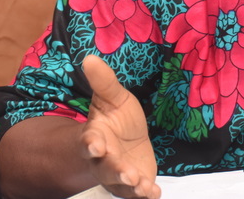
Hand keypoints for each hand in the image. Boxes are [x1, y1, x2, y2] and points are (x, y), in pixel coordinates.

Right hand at [81, 55, 161, 198]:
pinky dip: (145, 194)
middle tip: (125, 172)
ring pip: (121, 184)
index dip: (91, 143)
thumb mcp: (114, 98)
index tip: (94, 143)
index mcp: (96, 137)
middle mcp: (104, 160)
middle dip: (114, 170)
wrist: (128, 140)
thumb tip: (89, 57)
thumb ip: (104, 82)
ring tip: (140, 184)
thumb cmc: (117, 118)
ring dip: (130, 185)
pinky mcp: (135, 183)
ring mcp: (119, 174)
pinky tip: (154, 194)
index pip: (89, 141)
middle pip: (105, 168)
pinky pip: (138, 193)